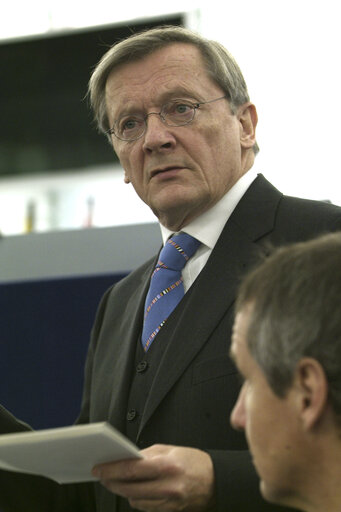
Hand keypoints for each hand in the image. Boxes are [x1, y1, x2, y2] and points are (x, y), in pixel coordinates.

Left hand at [92, 444, 214, 511]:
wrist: (216, 480)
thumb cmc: (193, 461)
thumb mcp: (171, 450)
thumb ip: (147, 455)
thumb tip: (126, 459)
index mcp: (167, 465)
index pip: (131, 469)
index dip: (112, 470)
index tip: (99, 469)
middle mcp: (167, 486)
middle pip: (129, 488)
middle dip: (112, 482)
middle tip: (103, 477)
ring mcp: (169, 502)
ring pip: (135, 500)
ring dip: (124, 491)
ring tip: (118, 482)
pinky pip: (145, 508)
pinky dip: (137, 499)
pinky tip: (135, 491)